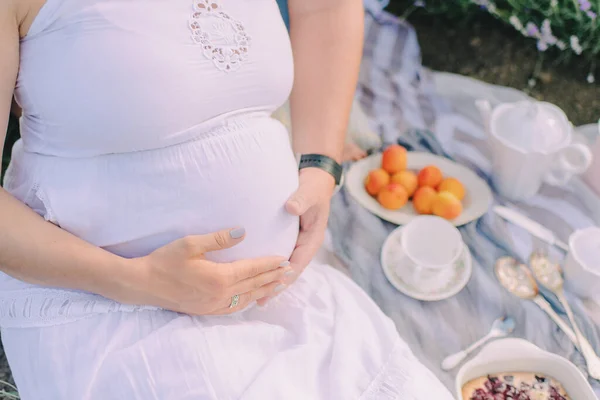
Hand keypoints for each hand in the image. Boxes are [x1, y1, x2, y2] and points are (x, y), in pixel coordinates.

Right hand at [117, 228, 292, 314]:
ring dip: (264, 290)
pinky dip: (248, 300)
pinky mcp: (205, 310)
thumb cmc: (164, 261)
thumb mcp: (190, 244)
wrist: (142, 285)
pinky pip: (234, 307)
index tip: (285, 259)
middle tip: (290, 272)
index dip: (270, 264)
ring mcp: (213, 305)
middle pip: (254, 285)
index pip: (252, 269)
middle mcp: (220, 295)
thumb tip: (244, 232)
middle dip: (273, 277)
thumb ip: (219, 238)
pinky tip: (252, 297)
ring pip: (246, 298)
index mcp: (219, 278)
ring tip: (278, 285)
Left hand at [257, 167, 335, 305]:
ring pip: (283, 267)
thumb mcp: (308, 193)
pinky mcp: (287, 240)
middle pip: (290, 271)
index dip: (286, 276)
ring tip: (253, 296)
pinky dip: (267, 268)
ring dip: (270, 281)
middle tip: (259, 301)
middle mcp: (304, 245)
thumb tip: (291, 208)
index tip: (273, 288)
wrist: (316, 180)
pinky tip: (253, 275)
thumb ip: (300, 200)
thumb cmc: (312, 188)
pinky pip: (277, 257)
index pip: (299, 263)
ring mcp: (296, 244)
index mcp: (312, 239)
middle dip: (276, 286)